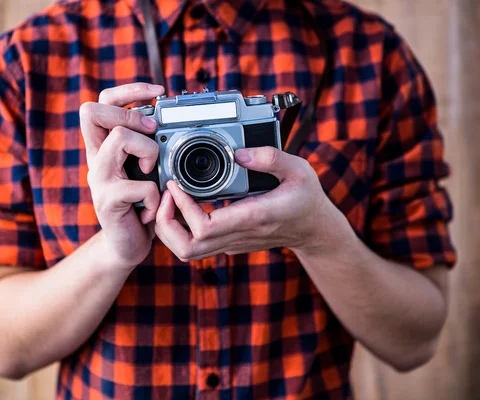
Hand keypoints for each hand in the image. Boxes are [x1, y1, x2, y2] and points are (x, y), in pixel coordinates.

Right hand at [80, 83, 164, 268]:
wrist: (127, 245)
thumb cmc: (142, 204)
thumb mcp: (148, 169)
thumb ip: (150, 146)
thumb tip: (170, 122)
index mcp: (104, 146)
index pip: (102, 102)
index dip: (129, 90)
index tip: (158, 92)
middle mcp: (95, 158)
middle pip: (93, 111)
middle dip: (131, 115)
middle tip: (152, 134)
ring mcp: (98, 178)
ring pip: (119, 138)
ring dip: (149, 152)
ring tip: (153, 173)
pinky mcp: (107, 201)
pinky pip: (141, 184)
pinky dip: (156, 196)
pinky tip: (152, 208)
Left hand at [154, 146, 344, 260]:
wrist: (314, 229)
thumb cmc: (306, 199)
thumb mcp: (298, 170)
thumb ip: (270, 158)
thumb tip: (239, 152)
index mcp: (253, 217)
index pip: (204, 227)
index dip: (182, 208)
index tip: (176, 184)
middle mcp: (238, 235)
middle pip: (186, 248)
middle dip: (166, 223)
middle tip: (167, 195)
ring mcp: (232, 242)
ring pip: (187, 251)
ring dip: (169, 228)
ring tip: (171, 199)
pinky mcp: (228, 243)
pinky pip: (195, 244)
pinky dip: (180, 227)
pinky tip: (183, 204)